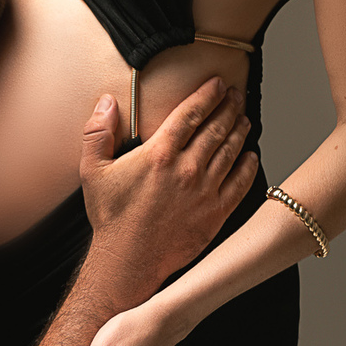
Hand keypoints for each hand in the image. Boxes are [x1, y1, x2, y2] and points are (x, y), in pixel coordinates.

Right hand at [78, 77, 256, 284]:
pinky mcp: (215, 214)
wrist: (127, 261)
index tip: (218, 83)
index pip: (190, 114)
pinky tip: (252, 156)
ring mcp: (204, 192)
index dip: (207, 95)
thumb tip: (107, 102)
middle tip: (236, 95)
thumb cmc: (110, 217)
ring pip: (230, 152)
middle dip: (229, 107)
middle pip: (215, 128)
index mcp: (159, 154)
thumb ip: (97, 132)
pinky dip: (248, 167)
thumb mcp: (92, 170)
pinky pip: (239, 184)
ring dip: (240, 131)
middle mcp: (186, 169)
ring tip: (245, 118)